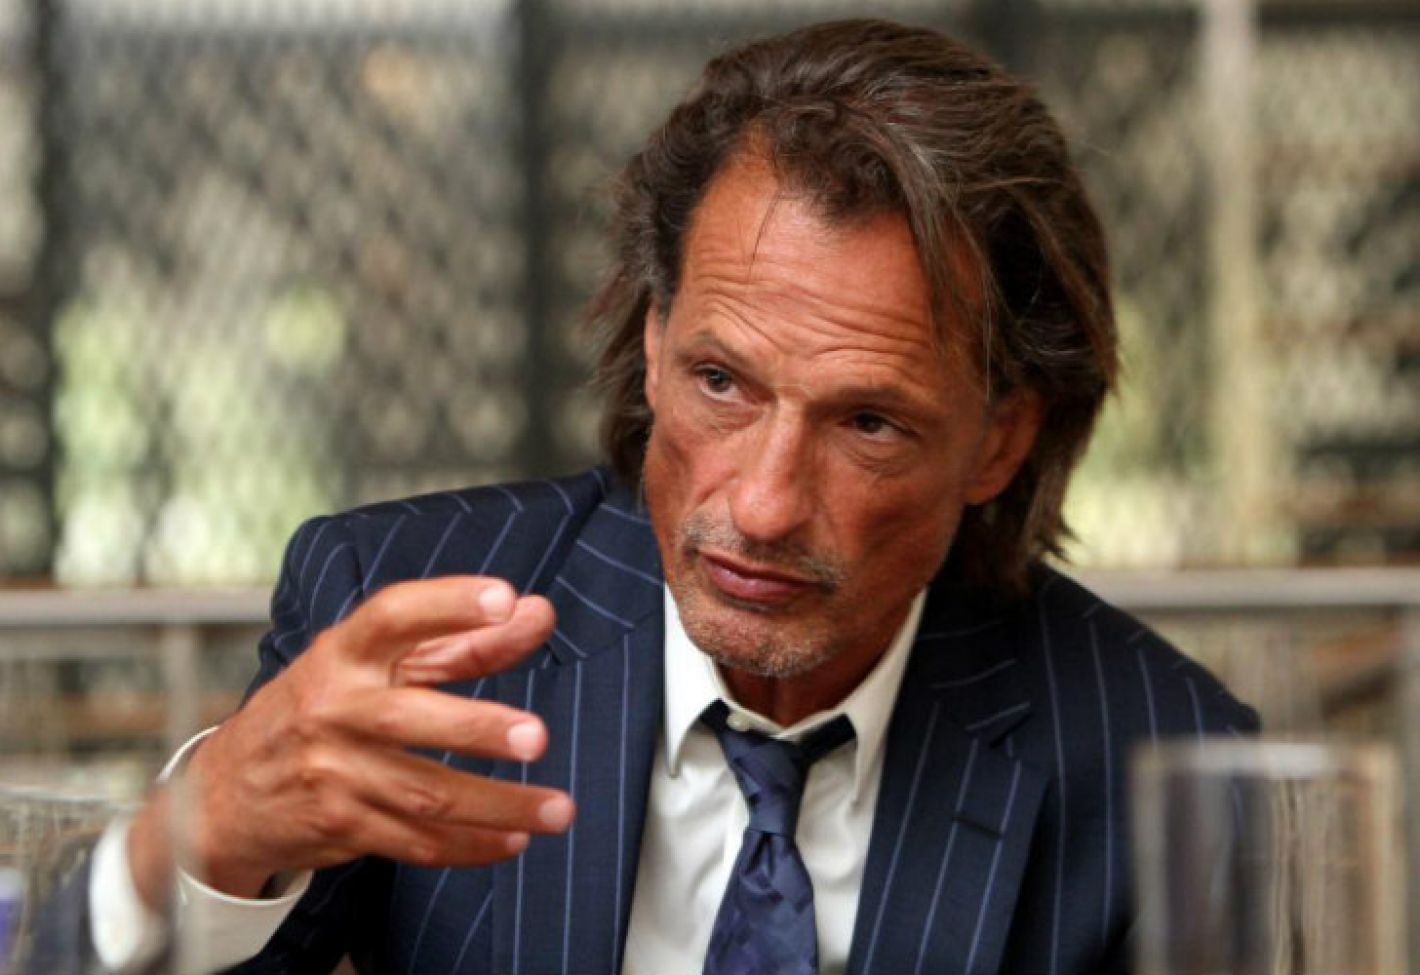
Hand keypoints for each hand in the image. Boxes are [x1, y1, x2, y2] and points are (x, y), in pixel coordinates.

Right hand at [128, 577, 569, 901]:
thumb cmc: (321, 708)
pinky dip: (470, 845)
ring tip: (558, 809)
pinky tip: (514, 840)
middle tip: (537, 737)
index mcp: (344, 654)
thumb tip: (538, 613)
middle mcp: (335, 709)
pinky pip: (416, 841)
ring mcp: (334, 773)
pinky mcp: (340, 826)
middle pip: (411, 718)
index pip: (394, 616)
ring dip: (499, 805)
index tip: (504, 599)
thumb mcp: (375, 664)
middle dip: (477, 729)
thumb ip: (460, 639)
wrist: (224, 793)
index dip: (449, 603)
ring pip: (426, 792)